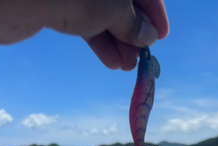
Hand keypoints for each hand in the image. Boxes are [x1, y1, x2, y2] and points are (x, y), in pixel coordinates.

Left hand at [0, 0, 168, 69]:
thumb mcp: (116, 10)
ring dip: (118, 42)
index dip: (155, 11)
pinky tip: (111, 62)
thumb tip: (148, 36)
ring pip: (103, 12)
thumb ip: (133, 23)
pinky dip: (99, 40)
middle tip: (142, 57)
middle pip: (122, 1)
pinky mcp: (56, 0)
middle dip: (134, 31)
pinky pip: (84, 19)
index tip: (161, 36)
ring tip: (127, 67)